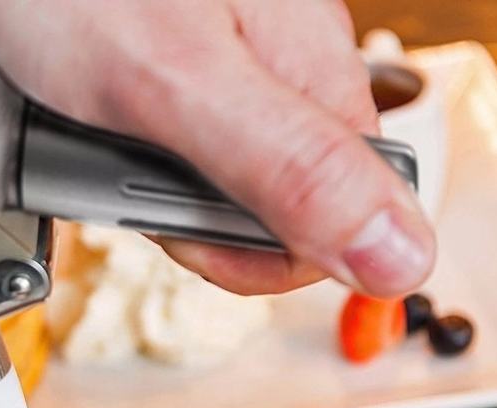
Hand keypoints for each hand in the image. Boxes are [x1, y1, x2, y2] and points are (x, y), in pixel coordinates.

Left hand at [0, 0, 435, 296]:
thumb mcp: (177, 88)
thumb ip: (291, 171)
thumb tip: (398, 256)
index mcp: (311, 73)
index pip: (347, 218)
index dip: (265, 257)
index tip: (189, 237)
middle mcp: (285, 67)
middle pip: (284, 201)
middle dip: (203, 224)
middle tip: (129, 182)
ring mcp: (231, 63)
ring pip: (227, 177)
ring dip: (158, 190)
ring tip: (103, 149)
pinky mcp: (180, 65)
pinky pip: (180, 141)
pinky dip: (132, 154)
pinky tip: (98, 128)